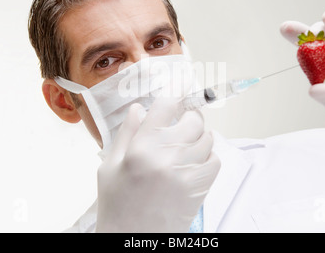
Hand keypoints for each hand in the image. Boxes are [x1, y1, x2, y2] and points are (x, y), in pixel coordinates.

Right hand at [95, 96, 219, 232]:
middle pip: (193, 119)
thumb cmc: (117, 204)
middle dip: (189, 116)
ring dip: (199, 136)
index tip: (181, 86)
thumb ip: (126, 133)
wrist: (132, 240)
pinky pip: (215, 159)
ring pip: (207, 137)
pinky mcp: (200, 187)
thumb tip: (139, 108)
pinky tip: (193, 162)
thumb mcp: (109, 166)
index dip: (176, 92)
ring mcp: (186, 171)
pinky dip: (208, 156)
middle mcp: (166, 155)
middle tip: (182, 121)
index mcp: (140, 147)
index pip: (166, 106)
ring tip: (185, 145)